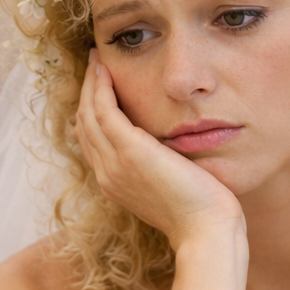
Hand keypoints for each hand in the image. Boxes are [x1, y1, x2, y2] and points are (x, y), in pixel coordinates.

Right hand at [74, 52, 243, 249]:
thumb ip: (159, 167)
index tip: (99, 87)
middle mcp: (107, 174)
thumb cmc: (199, 212)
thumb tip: (165, 150)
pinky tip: (106, 69)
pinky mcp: (129, 151)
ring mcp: (114, 164)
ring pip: (88, 114)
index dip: (91, 111)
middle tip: (94, 63)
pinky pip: (104, 111)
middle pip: (84, 125)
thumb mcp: (170, 186)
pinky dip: (100, 87)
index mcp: (115, 183)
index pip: (92, 141)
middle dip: (86, 91)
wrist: (205, 230)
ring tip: (97, 59)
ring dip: (90, 83)